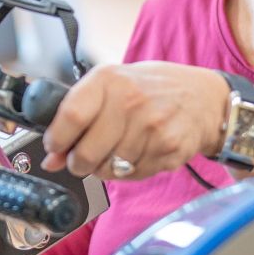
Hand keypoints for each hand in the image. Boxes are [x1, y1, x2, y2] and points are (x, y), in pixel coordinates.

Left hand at [40, 64, 227, 180]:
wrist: (203, 97)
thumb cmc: (149, 90)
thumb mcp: (111, 87)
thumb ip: (78, 116)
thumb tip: (51, 158)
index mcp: (109, 79)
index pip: (71, 116)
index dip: (56, 139)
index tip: (54, 147)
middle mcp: (131, 101)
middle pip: (86, 152)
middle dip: (78, 163)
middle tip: (82, 159)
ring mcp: (153, 127)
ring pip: (109, 169)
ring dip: (104, 168)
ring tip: (116, 150)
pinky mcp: (170, 149)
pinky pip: (133, 175)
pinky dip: (128, 171)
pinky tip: (137, 152)